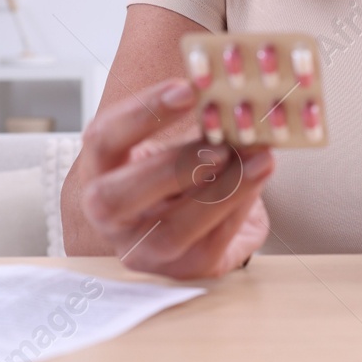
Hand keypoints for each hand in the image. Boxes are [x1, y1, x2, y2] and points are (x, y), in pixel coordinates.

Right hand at [79, 77, 274, 279]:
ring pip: (170, 231)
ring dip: (220, 191)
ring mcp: (141, 250)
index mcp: (101, 169)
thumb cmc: (185, 172)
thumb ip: (202, 122)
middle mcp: (108, 216)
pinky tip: (259, 178)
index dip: (143, 113)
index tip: (187, 90)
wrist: (206, 220)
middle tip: (220, 145)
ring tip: (258, 158)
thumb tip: (239, 99)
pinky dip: (240, 207)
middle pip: (114, 198)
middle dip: (171, 168)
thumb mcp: (183, 140)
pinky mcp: (182, 270)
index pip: (103, 139)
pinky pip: (210, 243)